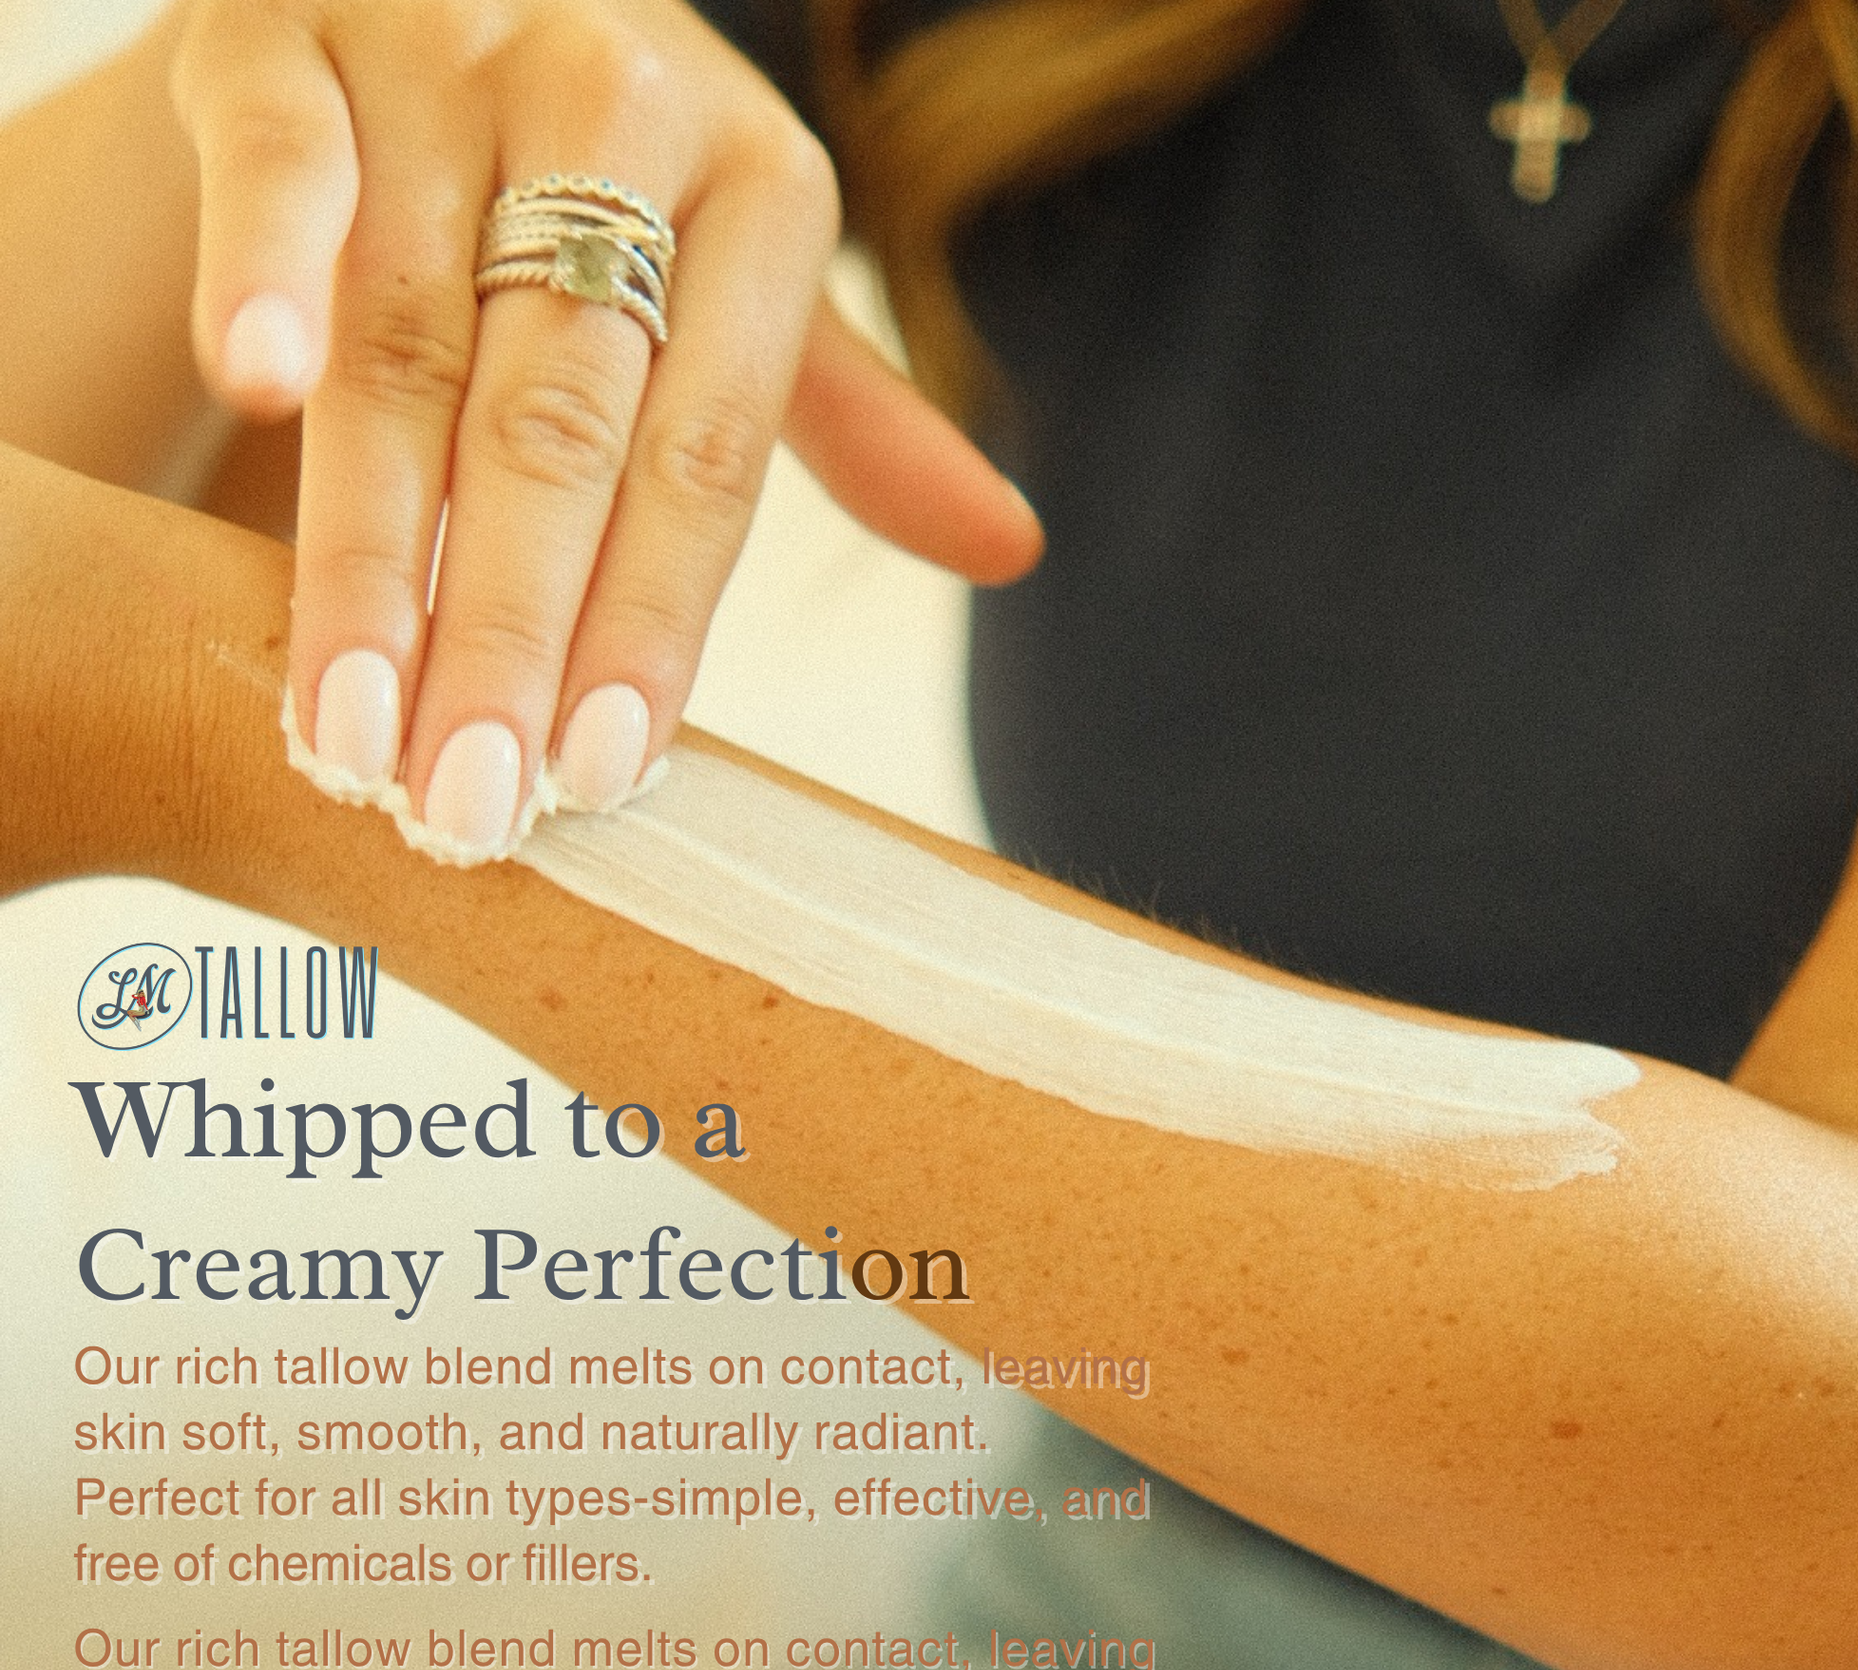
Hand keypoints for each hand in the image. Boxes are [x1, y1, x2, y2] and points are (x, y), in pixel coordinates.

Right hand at [170, 0, 1041, 857]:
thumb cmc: (623, 174)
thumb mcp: (757, 276)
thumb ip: (851, 416)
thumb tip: (1008, 548)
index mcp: (757, 192)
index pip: (708, 451)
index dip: (653, 619)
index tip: (600, 773)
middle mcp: (617, 113)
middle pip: (560, 421)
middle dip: (514, 631)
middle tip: (471, 803)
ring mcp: (446, 59)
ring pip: (411, 340)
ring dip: (376, 553)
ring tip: (351, 728)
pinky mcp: (283, 28)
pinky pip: (279, 161)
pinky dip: (263, 268)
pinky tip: (249, 390)